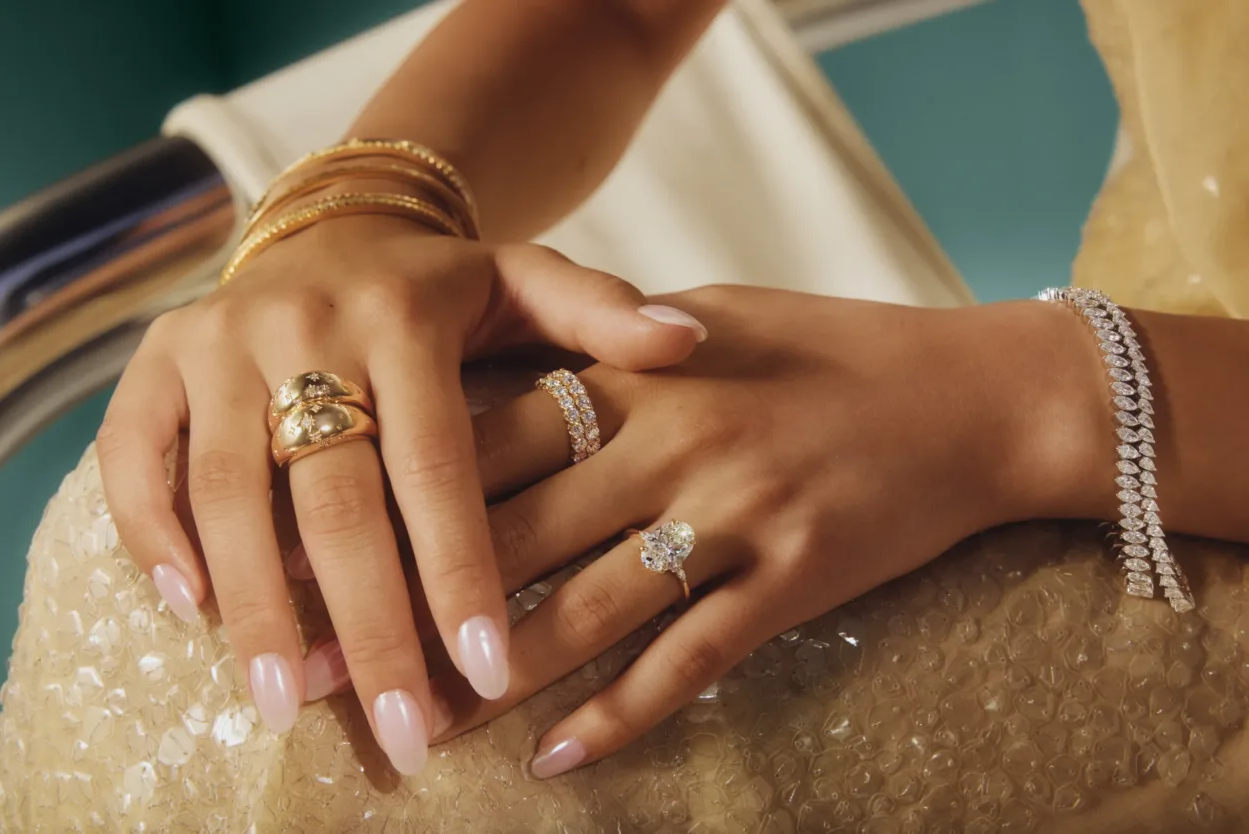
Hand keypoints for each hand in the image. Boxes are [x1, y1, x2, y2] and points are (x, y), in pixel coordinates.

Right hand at [95, 214, 707, 774]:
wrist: (335, 228)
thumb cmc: (443, 287)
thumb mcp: (526, 280)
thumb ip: (599, 311)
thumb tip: (691, 342)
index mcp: (404, 318)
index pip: (436, 463)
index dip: (459, 571)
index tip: (489, 671)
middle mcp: (303, 327)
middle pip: (333, 498)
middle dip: (368, 623)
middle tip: (401, 731)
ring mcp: (216, 342)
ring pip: (230, 490)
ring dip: (256, 606)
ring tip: (289, 704)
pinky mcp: (155, 360)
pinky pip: (137, 456)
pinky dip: (154, 533)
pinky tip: (190, 611)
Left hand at [392, 285, 1105, 776]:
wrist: (973, 395)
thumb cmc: (830, 346)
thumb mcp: (709, 317)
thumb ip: (610, 344)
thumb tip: (518, 366)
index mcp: (635, 371)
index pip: (482, 436)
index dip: (389, 494)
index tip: (312, 548)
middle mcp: (672, 441)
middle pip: (511, 533)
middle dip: (410, 604)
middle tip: (330, 667)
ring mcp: (733, 514)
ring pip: (587, 610)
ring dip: (499, 675)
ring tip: (424, 728)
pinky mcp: (792, 579)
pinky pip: (689, 660)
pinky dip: (621, 713)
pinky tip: (559, 757)